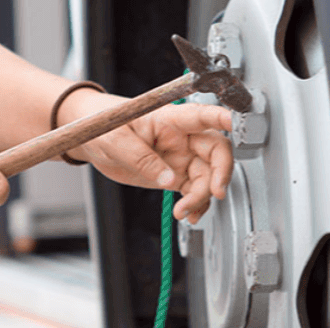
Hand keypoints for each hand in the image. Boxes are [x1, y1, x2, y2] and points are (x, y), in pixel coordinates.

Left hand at [60, 90, 233, 223]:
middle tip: (215, 192)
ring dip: (203, 196)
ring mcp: (180, 157)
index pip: (201, 115)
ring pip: (207, 176)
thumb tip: (168, 180)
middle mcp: (180, 136)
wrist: (91, 140)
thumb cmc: (102, 126)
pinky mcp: (174, 175)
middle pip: (216, 150)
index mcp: (168, 118)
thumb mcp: (115, 139)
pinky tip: (188, 214)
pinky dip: (197, 204)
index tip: (239, 125)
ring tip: (184, 212)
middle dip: (221, 172)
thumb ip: (141, 158)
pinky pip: (194, 190)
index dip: (223, 118)